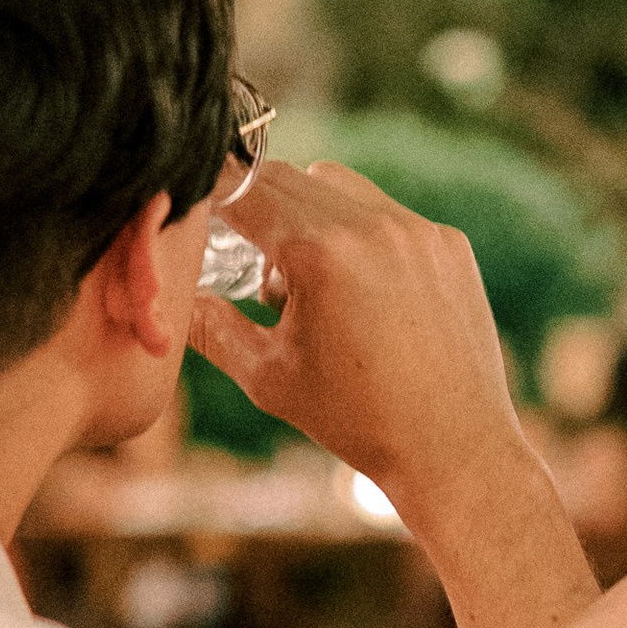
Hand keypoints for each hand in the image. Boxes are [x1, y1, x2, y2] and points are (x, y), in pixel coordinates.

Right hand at [187, 162, 522, 509]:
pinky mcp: (448, 244)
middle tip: (245, 259)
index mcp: (321, 252)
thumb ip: (211, 328)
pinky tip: (361, 296)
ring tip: (308, 284)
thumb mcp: (268, 377)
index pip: (244, 191)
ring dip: (309, 216)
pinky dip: (360, 236)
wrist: (452, 448)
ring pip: (339, 186)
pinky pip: (387, 214)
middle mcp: (373, 225)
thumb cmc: (356, 419)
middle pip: (288, 179)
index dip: (211, 198)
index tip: (195, 210)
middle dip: (257, 209)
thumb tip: (174, 300)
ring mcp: (418, 230)